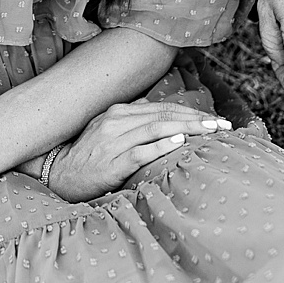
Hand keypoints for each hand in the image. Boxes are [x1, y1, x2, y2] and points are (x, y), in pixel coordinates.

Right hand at [43, 100, 231, 202]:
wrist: (59, 174)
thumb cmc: (88, 155)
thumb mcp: (107, 130)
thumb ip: (133, 121)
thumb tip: (162, 115)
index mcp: (117, 113)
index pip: (162, 108)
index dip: (191, 111)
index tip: (215, 118)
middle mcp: (116, 122)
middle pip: (163, 116)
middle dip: (197, 118)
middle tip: (224, 125)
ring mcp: (113, 141)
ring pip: (156, 129)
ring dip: (187, 128)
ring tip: (211, 131)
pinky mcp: (112, 162)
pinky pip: (141, 151)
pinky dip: (162, 145)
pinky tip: (180, 142)